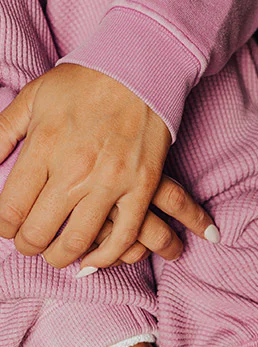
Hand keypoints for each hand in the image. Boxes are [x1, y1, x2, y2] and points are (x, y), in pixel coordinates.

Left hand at [0, 64, 217, 269]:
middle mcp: (75, 169)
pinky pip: (122, 238)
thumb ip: (3, 133)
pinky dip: (103, 258)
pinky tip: (91, 260)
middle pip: (39, 230)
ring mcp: (110, 183)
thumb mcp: (33, 99)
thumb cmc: (83, 84)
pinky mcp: (140, 190)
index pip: (11, 208)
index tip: (7, 228)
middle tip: (29, 243)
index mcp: (44, 146)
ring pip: (77, 241)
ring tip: (55, 254)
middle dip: (28, 245)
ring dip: (60, 256)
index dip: (4, 227)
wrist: (138, 70)